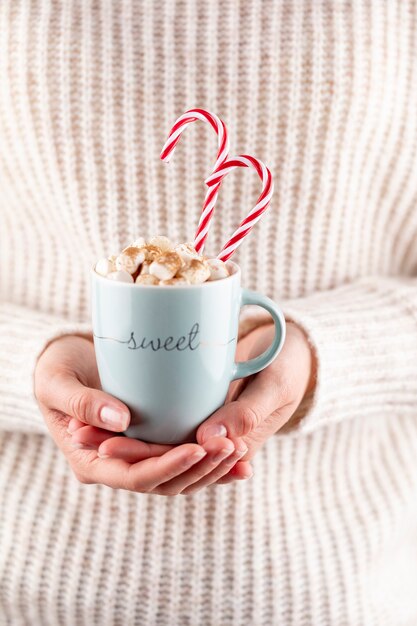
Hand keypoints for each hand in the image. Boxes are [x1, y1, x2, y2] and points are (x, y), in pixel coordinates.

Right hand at [34, 335, 250, 494]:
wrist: (64, 362)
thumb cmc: (54, 370)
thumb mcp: (56, 382)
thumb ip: (82, 403)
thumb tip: (121, 422)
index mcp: (91, 462)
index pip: (135, 477)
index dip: (168, 466)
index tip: (198, 447)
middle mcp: (118, 466)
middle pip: (165, 481)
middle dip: (200, 468)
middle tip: (232, 447)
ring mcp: (138, 456)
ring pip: (180, 475)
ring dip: (212, 466)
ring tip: (242, 451)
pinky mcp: (153, 441)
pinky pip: (185, 457)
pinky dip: (211, 458)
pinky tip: (242, 454)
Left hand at [87, 321, 314, 492]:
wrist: (298, 348)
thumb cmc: (293, 369)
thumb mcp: (275, 389)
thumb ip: (247, 414)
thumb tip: (208, 438)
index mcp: (231, 451)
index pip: (180, 465)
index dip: (142, 459)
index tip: (106, 446)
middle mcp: (210, 443)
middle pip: (157, 454)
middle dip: (118, 447)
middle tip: (78, 431)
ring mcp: (202, 423)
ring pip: (154, 437)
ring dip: (118, 434)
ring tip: (78, 423)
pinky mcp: (195, 403)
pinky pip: (162, 415)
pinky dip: (134, 415)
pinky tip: (102, 409)